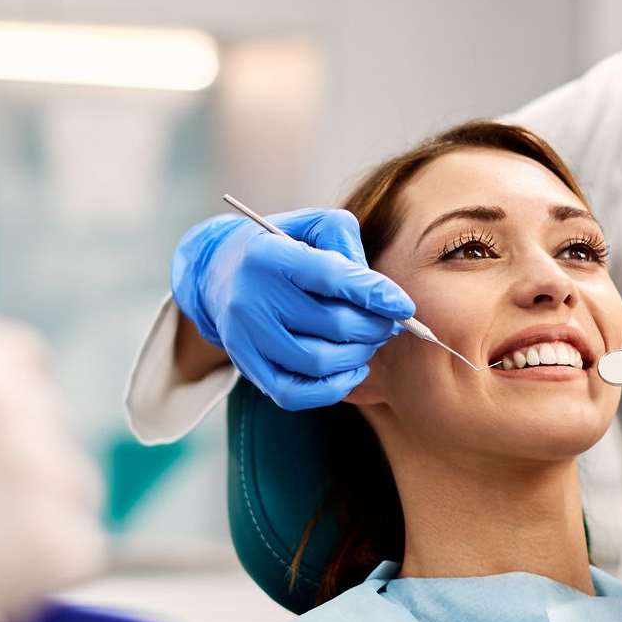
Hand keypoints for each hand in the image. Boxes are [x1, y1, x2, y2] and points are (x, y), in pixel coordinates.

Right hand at [0, 316, 106, 621]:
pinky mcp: (57, 537)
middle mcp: (5, 398)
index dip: (12, 411)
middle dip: (21, 472)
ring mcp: (38, 466)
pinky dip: (45, 577)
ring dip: (39, 522)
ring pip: (74, 491)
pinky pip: (83, 552)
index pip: (28, 364)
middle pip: (54, 430)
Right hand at [171, 207, 414, 409]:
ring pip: (318, 362)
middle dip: (373, 327)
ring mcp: (246, 337)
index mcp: (270, 255)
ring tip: (368, 342)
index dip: (375, 294)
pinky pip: (295, 394)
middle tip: (387, 324)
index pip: (331, 276)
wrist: (218, 272)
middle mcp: (253, 298)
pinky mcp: (247, 366)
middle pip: (332, 325)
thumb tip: (378, 289)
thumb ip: (345, 243)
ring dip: (357, 356)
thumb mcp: (310, 226)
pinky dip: (333, 388)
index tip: (404, 306)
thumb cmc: (278, 246)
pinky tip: (351, 369)